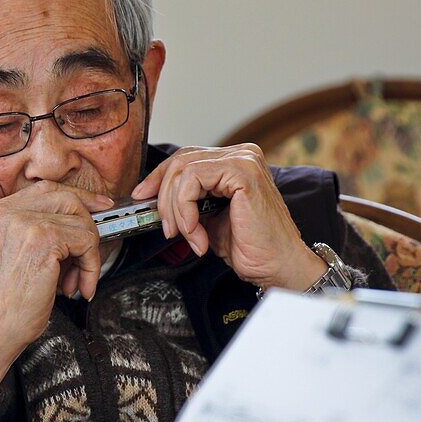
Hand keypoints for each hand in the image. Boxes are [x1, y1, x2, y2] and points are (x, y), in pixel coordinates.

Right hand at [0, 178, 112, 382]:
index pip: (44, 189)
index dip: (75, 198)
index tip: (97, 207)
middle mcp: (7, 211)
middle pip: (66, 197)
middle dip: (89, 219)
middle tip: (96, 244)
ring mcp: (26, 222)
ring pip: (81, 221)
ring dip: (87, 253)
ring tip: (77, 279)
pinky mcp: (45, 239)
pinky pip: (86, 241)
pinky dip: (90, 266)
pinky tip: (80, 286)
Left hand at [130, 144, 326, 290]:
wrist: (278, 267)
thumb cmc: (250, 247)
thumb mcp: (208, 218)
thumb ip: (189, 202)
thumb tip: (154, 198)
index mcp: (235, 162)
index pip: (187, 158)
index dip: (159, 177)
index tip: (142, 196)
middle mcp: (242, 154)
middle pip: (181, 160)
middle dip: (163, 196)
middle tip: (166, 227)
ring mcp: (244, 160)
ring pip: (183, 170)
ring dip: (175, 208)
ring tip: (186, 234)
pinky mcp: (242, 172)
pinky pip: (193, 180)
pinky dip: (185, 209)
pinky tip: (195, 232)